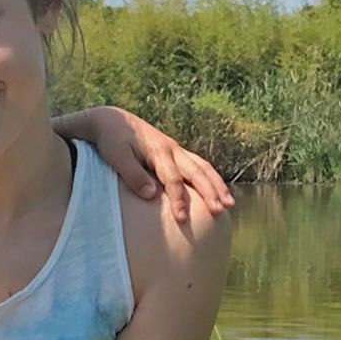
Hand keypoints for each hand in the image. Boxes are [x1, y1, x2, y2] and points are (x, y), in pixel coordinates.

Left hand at [73, 106, 233, 222]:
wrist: (111, 120)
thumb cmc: (111, 140)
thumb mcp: (116, 156)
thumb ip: (133, 174)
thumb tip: (152, 195)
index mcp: (158, 151)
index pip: (173, 180)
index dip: (178, 200)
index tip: (182, 219)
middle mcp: (172, 150)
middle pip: (197, 172)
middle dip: (210, 192)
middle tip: (221, 210)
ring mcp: (176, 150)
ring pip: (203, 167)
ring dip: (217, 185)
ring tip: (229, 203)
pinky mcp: (174, 153)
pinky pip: (198, 165)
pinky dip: (210, 178)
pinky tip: (217, 191)